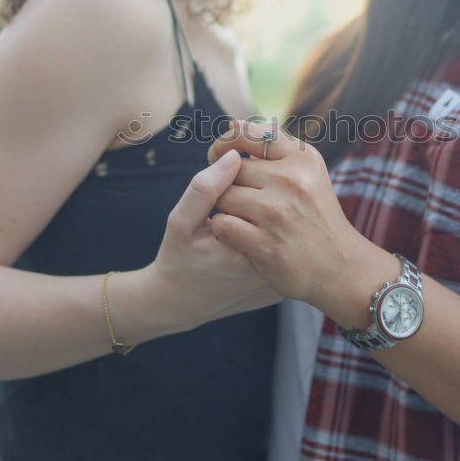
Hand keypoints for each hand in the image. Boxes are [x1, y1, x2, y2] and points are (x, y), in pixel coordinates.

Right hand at [145, 149, 282, 331]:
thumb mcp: (180, 223)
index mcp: (245, 250)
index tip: (221, 201)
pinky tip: (247, 245)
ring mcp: (277, 284)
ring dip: (265, 219)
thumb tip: (235, 156)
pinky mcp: (278, 289)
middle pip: (277, 213)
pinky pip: (281, 250)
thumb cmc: (178, 259)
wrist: (180, 304)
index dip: (240, 185)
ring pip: (281, 231)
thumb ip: (204, 189)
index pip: (262, 195)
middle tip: (228, 216)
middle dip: (255, 200)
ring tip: (238, 230)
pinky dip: (268, 240)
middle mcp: (269, 270)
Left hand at [206, 120, 365, 303]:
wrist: (341, 268)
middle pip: (231, 170)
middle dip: (227, 184)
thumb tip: (232, 124)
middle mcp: (291, 180)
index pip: (247, 133)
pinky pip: (222, 225)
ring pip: (223, 197)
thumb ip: (275, 149)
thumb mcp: (309, 174)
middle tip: (238, 199)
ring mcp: (277, 212)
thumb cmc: (317, 218)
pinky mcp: (265, 243)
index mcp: (302, 158)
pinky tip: (239, 237)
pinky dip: (225, 232)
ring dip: (225, 209)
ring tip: (243, 219)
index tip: (219, 155)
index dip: (226, 142)